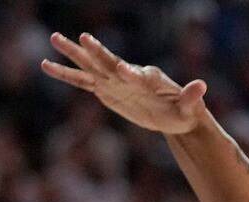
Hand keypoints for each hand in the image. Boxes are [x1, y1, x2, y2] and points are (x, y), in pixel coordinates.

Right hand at [41, 32, 207, 135]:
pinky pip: (82, 82)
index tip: (122, 70)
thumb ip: (192, 98)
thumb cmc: (184, 112)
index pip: (137, 74)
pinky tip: (46, 65)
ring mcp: (114, 82)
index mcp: (149, 78)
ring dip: (73, 54)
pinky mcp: (105, 90)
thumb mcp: (190, 108)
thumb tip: (202, 86)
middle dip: (96, 52)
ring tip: (54, 38)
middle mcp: (128, 75)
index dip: (130, 73)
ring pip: (90, 66)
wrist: (175, 115)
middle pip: (109, 62)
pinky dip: (65, 75)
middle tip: (82, 38)